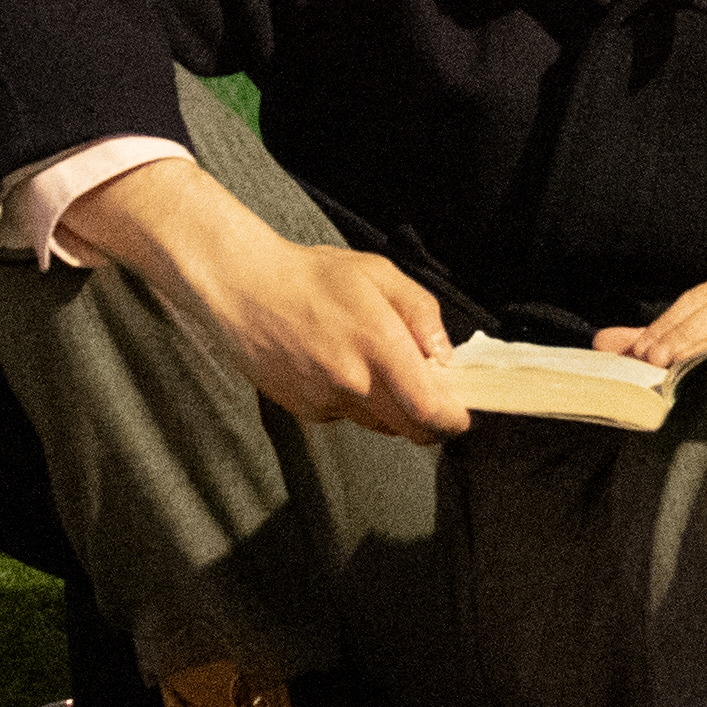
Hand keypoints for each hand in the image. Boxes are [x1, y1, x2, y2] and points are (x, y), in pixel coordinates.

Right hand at [66, 158, 468, 441]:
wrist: (245, 289)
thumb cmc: (314, 276)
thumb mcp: (380, 274)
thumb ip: (422, 314)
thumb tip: (445, 357)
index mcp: (378, 345)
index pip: (429, 411)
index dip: (453, 420)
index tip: (461, 412)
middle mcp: (353, 383)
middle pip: (411, 431)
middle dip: (430, 421)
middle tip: (430, 392)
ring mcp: (326, 402)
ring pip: (380, 425)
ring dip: (392, 409)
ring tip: (374, 365)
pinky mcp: (305, 411)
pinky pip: (348, 416)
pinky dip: (356, 401)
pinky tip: (338, 365)